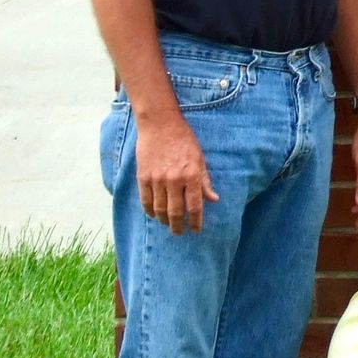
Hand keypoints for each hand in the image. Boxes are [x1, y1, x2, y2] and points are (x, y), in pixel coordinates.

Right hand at [134, 113, 217, 233]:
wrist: (160, 125)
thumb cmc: (184, 140)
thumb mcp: (200, 158)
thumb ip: (205, 181)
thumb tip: (214, 199)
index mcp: (191, 175)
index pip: (195, 206)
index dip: (195, 221)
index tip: (195, 229)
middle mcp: (174, 180)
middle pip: (175, 212)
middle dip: (178, 226)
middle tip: (179, 233)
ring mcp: (156, 180)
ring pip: (159, 209)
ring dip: (164, 220)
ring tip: (168, 224)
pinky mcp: (143, 177)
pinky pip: (145, 201)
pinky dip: (149, 211)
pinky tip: (154, 215)